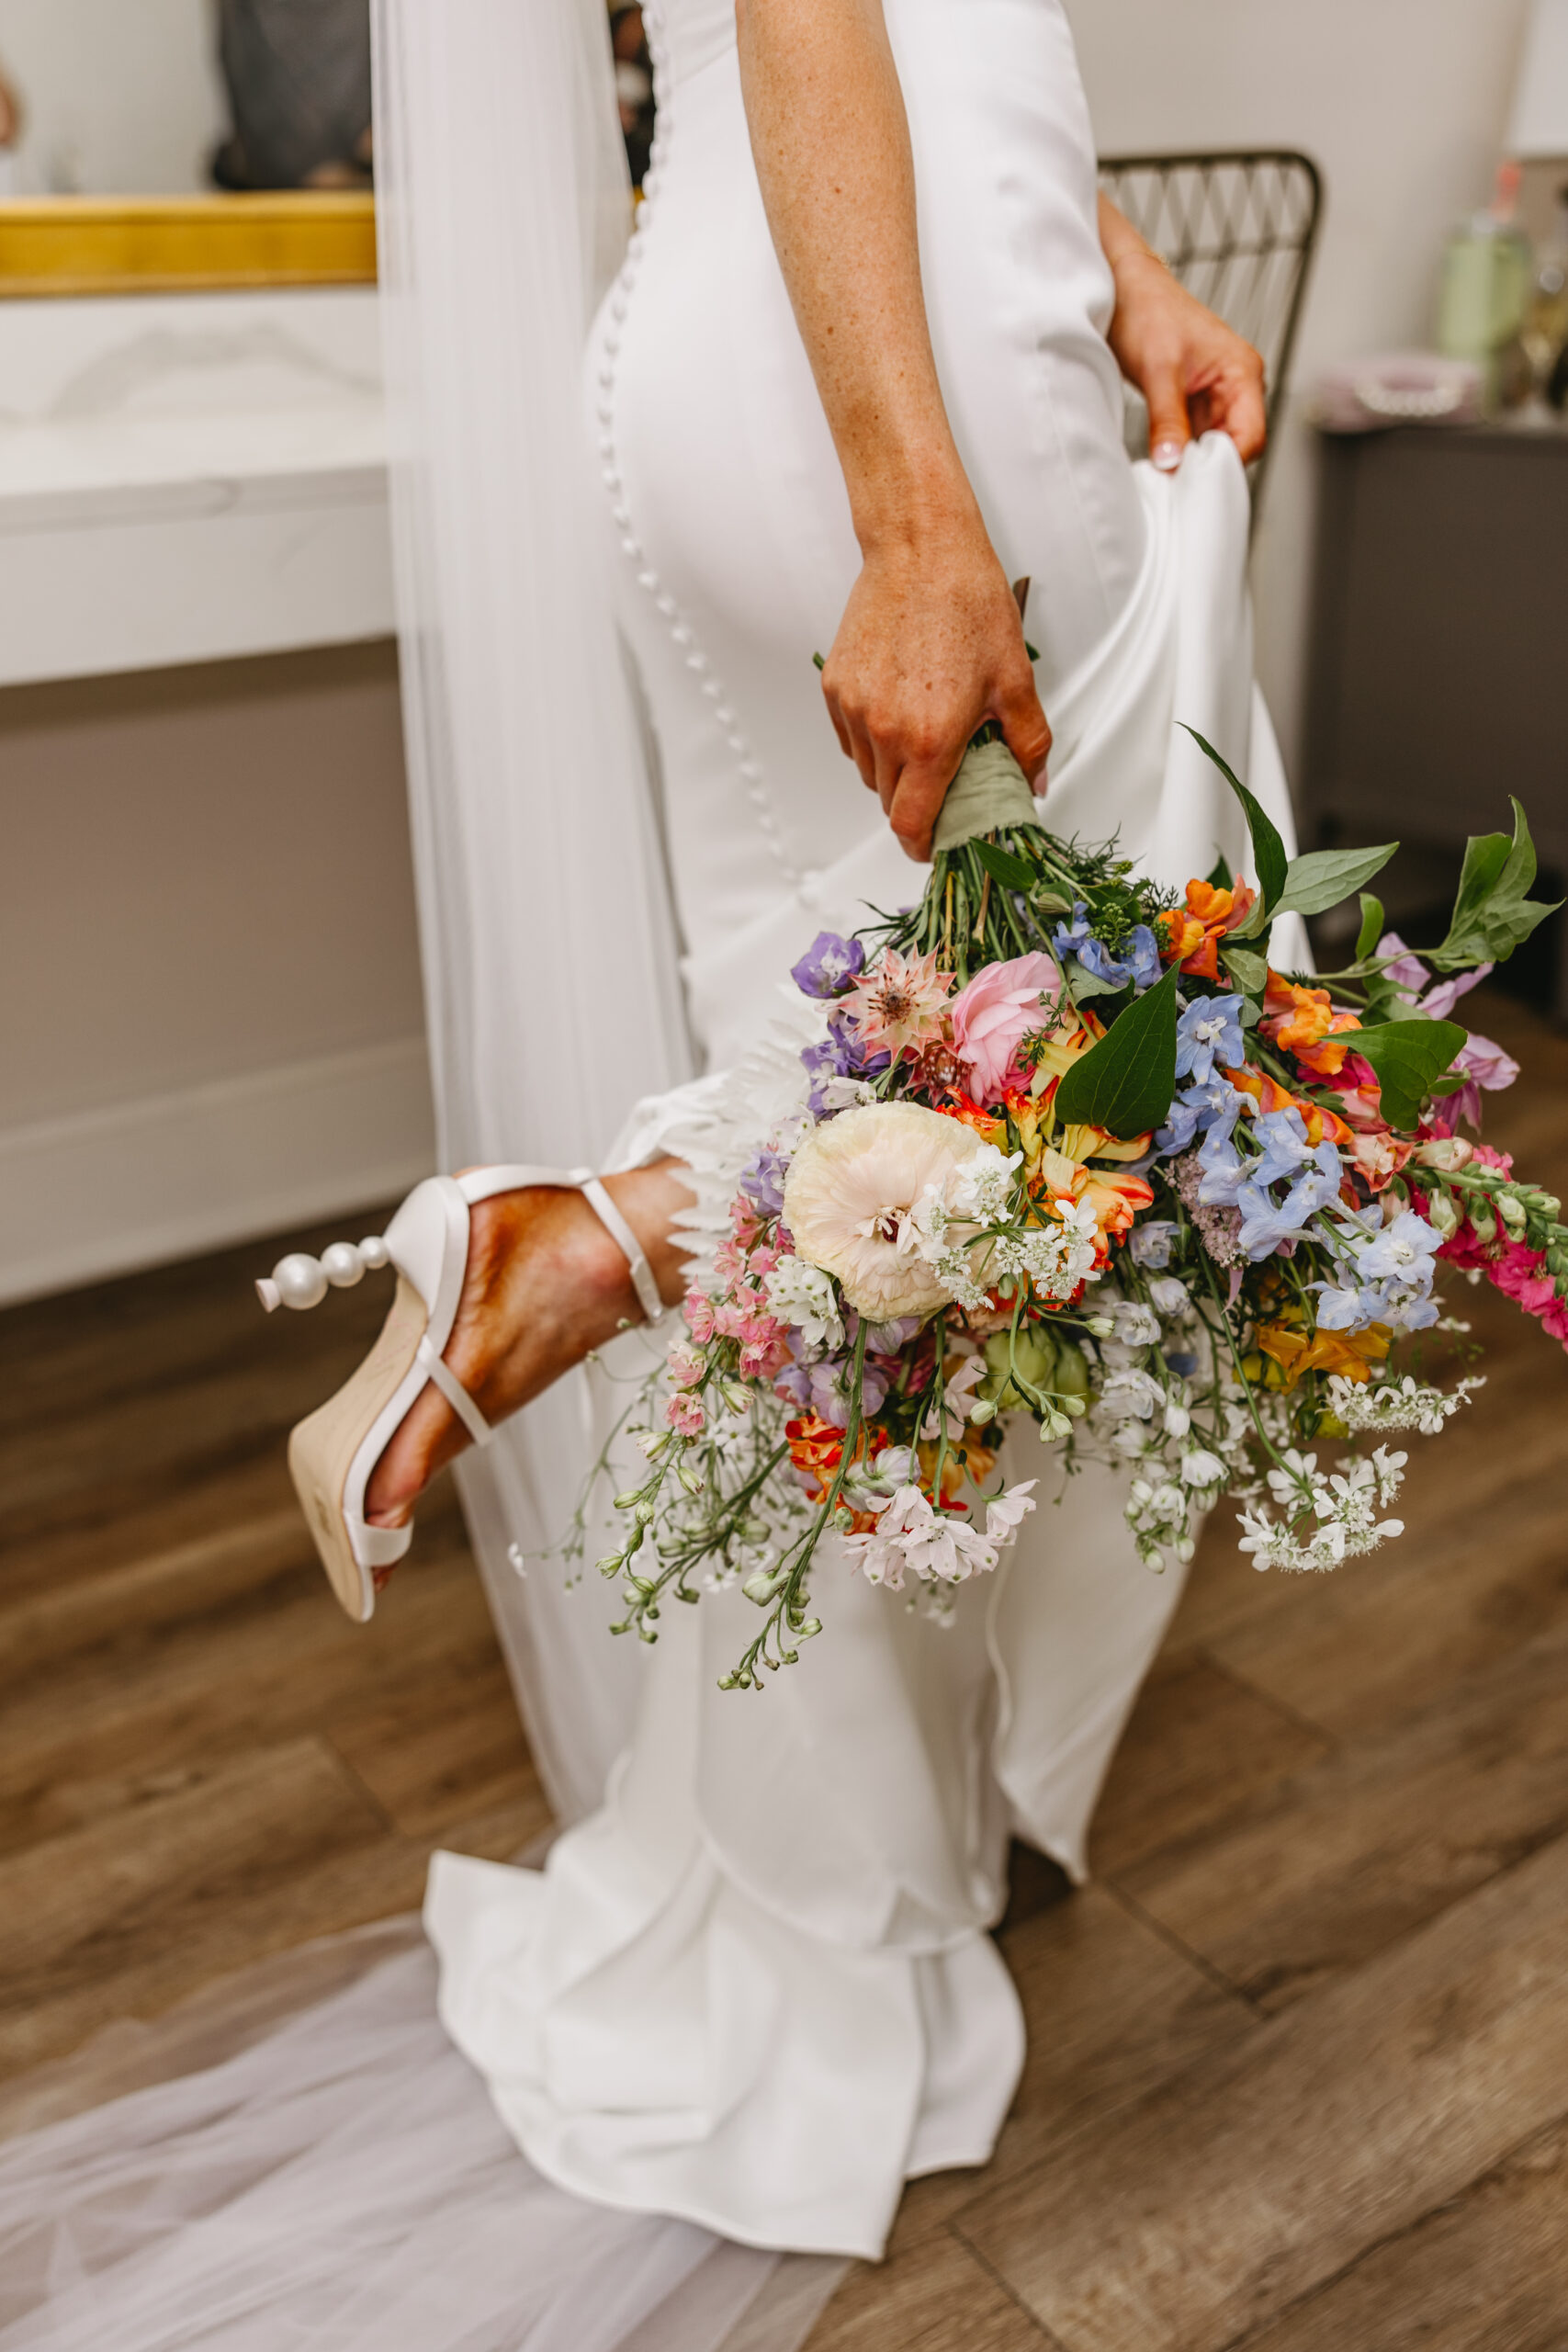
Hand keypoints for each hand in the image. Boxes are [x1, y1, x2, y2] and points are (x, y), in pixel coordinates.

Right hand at [821, 508, 1050, 862]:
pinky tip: (900, 710)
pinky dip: (872, 740)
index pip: (910, 824)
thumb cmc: (967, 603)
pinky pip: (851, 738)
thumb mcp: (1015, 680)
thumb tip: (1033, 784)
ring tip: (924, 736)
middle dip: (916, 805)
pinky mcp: (835, 686)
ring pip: (868, 771)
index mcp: (929, 739)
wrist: (920, 548)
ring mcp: (853, 709)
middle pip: (889, 803)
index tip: (934, 845)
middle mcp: (884, 730)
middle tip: (945, 783)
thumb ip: (1028, 743)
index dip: (922, 846)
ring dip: (894, 772)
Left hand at [1103, 238, 1266, 472]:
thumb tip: (1171, 463)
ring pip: (1214, 446)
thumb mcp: (1158, 370)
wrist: (1123, 290)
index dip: (1226, 464)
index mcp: (1243, 372)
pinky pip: (1195, 438)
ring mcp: (1216, 395)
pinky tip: (1162, 460)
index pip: (1252, 437)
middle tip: (1174, 483)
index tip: (1193, 481)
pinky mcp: (1194, 402)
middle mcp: (1237, 386)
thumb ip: (1168, 419)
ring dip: (1192, 462)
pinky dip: (1181, 452)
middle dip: (1208, 467)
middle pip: (1236, 446)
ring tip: (1165, 473)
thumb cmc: (1147, 312)